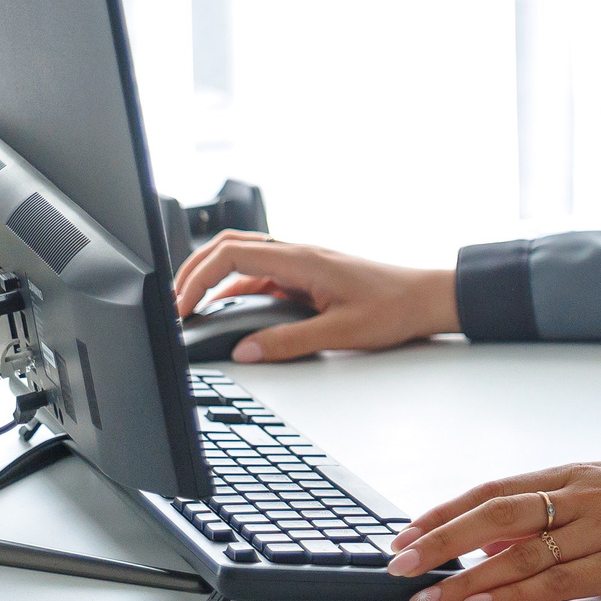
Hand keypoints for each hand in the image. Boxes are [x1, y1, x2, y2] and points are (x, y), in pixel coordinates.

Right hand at [169, 231, 458, 359]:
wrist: (427, 298)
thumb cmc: (394, 308)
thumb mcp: (340, 333)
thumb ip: (289, 343)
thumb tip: (245, 353)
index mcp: (301, 259)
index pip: (232, 254)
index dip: (198, 278)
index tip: (182, 306)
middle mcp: (298, 254)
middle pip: (229, 247)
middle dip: (194, 271)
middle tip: (173, 303)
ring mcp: (302, 263)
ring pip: (244, 260)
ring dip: (214, 279)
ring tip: (191, 307)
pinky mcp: (308, 276)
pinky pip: (262, 277)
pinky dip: (237, 290)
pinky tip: (229, 313)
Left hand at [389, 457, 600, 600]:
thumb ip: (553, 509)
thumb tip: (495, 541)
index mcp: (573, 474)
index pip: (493, 490)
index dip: (446, 512)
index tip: (407, 532)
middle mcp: (580, 497)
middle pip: (494, 516)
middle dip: (440, 541)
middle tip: (399, 563)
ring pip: (518, 554)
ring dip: (466, 579)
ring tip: (429, 597)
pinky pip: (559, 581)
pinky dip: (517, 593)